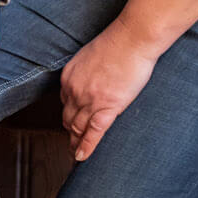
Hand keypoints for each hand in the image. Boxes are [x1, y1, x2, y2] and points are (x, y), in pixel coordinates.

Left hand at [60, 20, 158, 161]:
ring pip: (78, 128)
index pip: (65, 103)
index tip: (72, 124)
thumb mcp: (91, 56)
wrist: (132, 40)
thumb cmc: (118, 43)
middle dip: (70, 133)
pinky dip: (86, 147)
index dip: (70, 115)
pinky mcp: (107, 107)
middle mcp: (74, 90)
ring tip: (76, 155)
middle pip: (69, 118)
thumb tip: (92, 82)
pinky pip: (93, 133)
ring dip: (76, 143)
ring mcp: (89, 100)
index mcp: (69, 77)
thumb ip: (87, 72)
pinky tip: (82, 157)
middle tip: (72, 145)